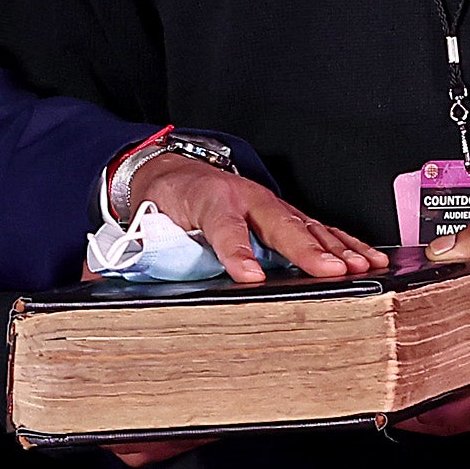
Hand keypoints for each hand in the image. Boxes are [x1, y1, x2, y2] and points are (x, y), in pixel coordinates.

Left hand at [120, 152, 389, 289]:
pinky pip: (321, 230)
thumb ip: (125, 261)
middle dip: (305, 249)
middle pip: (277, 223)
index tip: (249, 277)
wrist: (171, 172)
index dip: (236, 251)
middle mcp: (242, 197)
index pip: (221, 226)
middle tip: (330, 273)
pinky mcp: (286, 216)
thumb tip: (99, 296)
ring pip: (306, 226)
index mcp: (203, 200)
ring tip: (361, 271)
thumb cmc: (159, 204)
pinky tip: (370, 261)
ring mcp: (269, 205)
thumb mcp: (138, 227)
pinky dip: (347, 245)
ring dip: (336, 249)